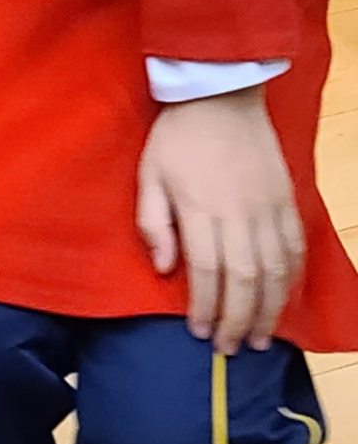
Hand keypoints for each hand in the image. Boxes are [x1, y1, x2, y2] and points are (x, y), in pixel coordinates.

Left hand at [136, 91, 305, 355]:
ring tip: (260, 338)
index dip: (206, 308)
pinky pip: (295, 247)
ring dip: (269, 308)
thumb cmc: (177, 135)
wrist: (221, 94)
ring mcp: (267, 206)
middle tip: (231, 349)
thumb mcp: (149, 173)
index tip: (200, 333)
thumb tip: (165, 269)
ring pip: (276, 269)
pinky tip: (283, 298)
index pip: (208, 272)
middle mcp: (239, 212)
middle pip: (245, 279)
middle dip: (239, 320)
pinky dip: (292, 278)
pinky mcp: (286, 199)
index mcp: (201, 207)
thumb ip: (153, 223)